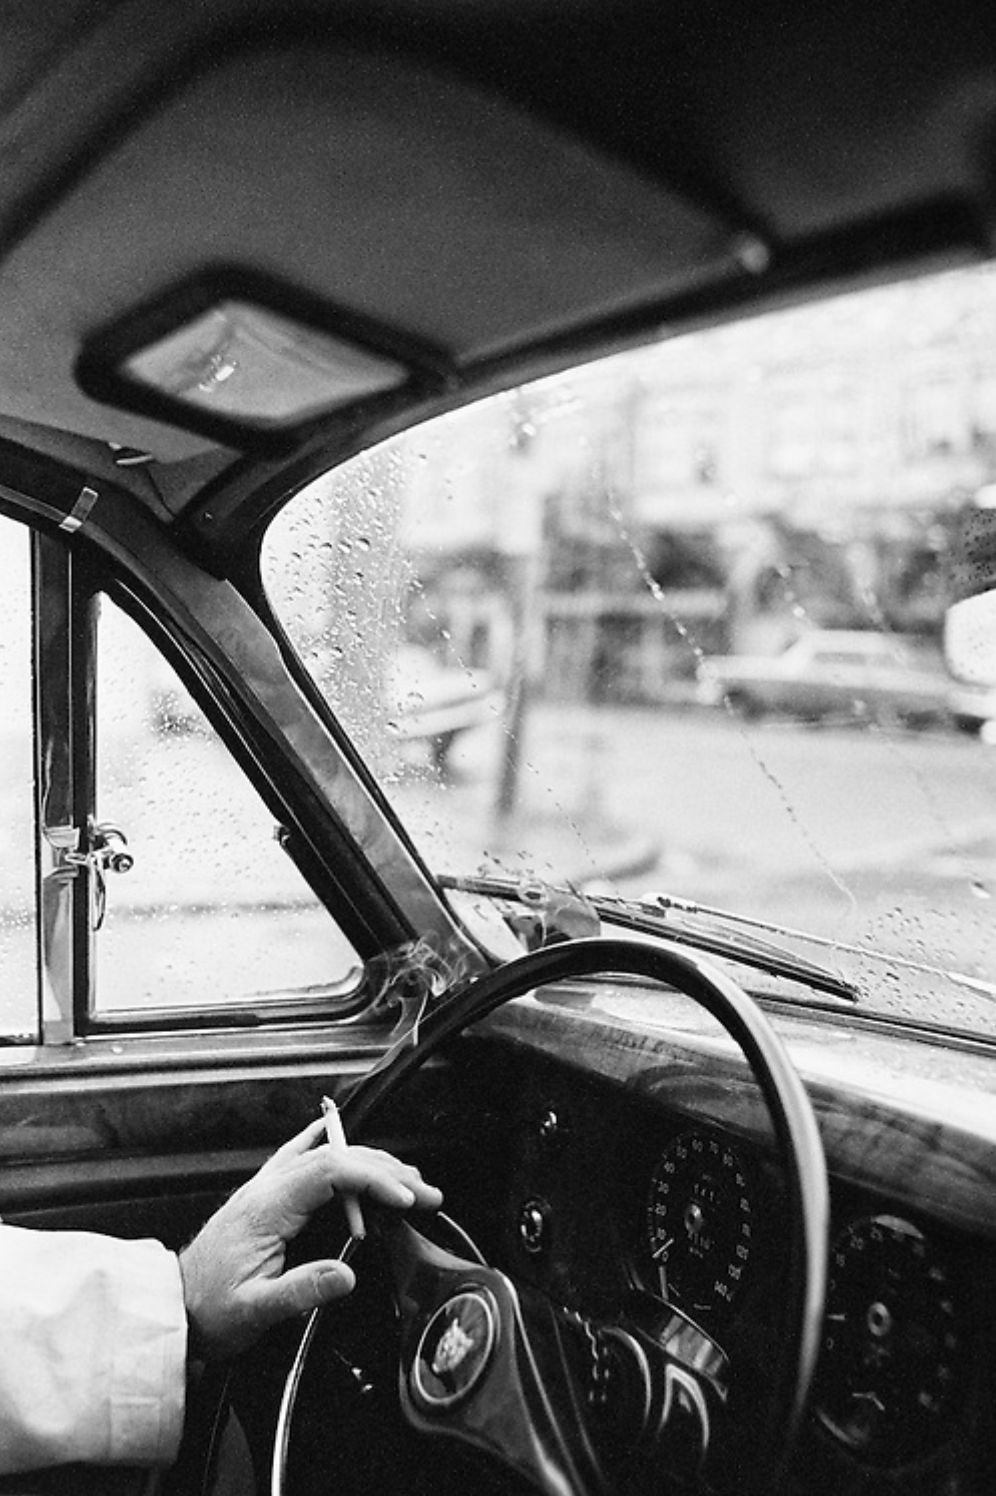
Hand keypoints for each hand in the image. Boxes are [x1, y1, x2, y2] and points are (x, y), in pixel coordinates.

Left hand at [179, 1118, 442, 1359]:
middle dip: (388, 1171)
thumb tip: (347, 1275)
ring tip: (409, 1182)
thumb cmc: (210, 1310)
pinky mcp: (267, 1194)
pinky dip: (336, 1149)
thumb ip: (300, 1290)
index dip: (373, 1179)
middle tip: (426, 1195)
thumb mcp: (254, 1310)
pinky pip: (305, 1156)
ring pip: (327, 1154)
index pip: (330, 1171)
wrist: (174, 1308)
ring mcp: (266, 1186)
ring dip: (372, 1164)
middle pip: (337, 1156)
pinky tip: (349, 1143)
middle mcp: (267, 1187)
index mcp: (267, 1206)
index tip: (405, 1198)